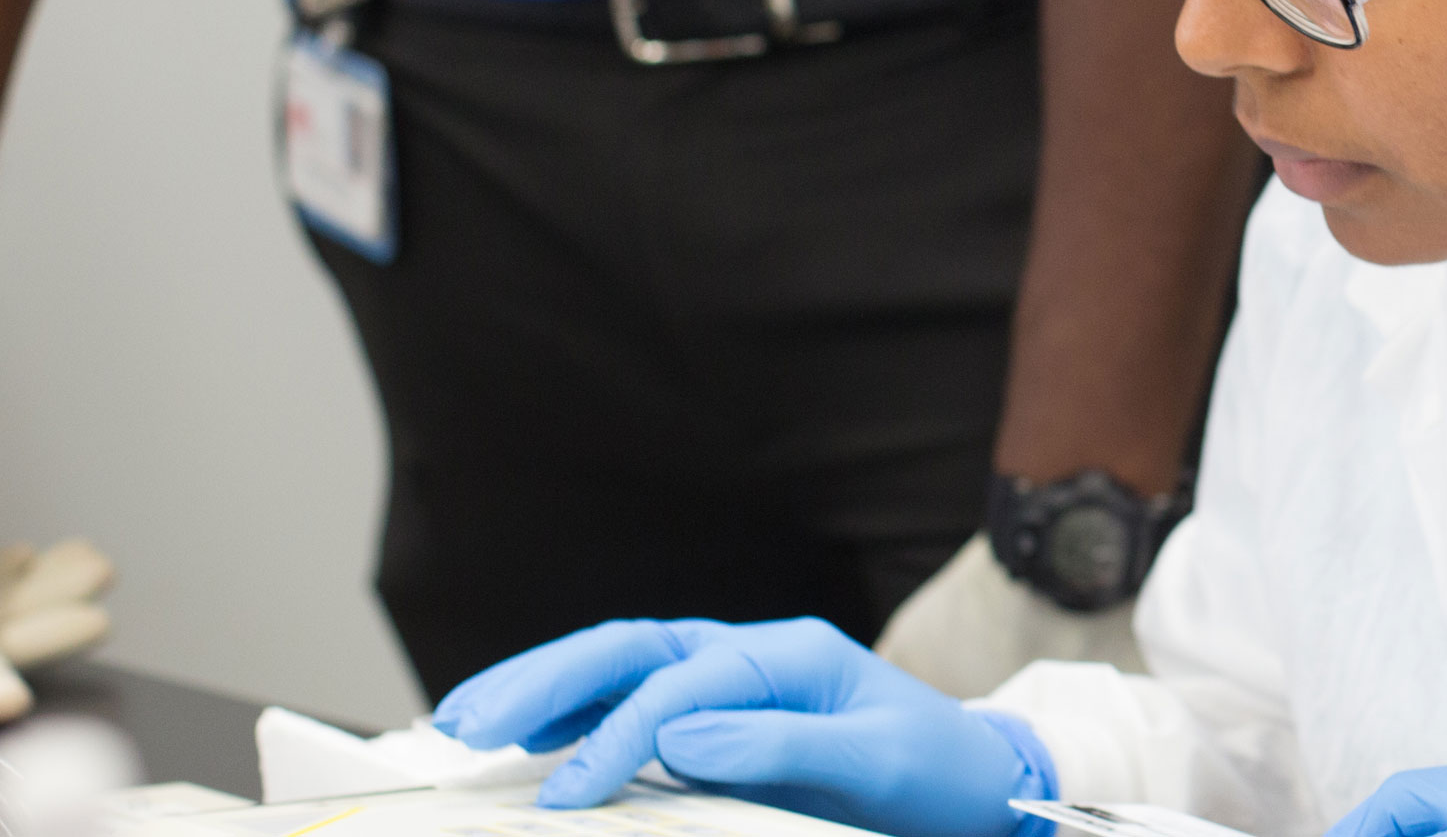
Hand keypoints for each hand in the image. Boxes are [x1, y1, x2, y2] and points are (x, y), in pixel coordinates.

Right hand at [430, 618, 1046, 836]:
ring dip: (541, 689)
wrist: (983, 786)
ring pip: (617, 668)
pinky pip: (631, 704)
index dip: (615, 737)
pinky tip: (523, 738)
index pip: (677, 687)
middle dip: (543, 682)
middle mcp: (748, 656)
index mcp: (787, 654)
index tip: (566, 794)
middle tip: (465, 726)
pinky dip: (572, 716)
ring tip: (463, 720)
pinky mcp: (721, 720)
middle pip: (627, 651)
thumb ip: (783, 744)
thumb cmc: (937, 774)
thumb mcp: (878, 764)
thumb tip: (678, 734)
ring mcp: (730, 684)